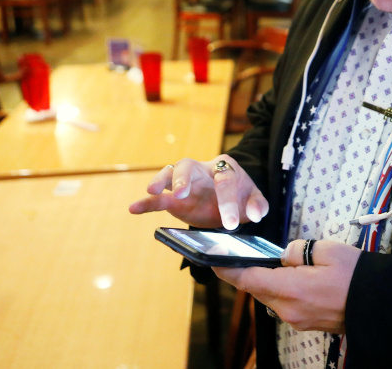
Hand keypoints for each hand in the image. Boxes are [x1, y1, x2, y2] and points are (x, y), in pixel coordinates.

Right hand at [128, 156, 268, 229]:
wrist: (229, 200)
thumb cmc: (241, 196)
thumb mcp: (253, 200)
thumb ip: (258, 206)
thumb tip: (256, 215)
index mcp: (225, 167)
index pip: (225, 179)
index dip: (228, 201)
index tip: (231, 224)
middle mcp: (202, 170)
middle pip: (189, 165)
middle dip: (184, 178)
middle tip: (182, 193)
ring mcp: (186, 183)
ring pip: (170, 173)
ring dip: (162, 182)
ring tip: (153, 191)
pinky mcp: (174, 199)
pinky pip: (158, 199)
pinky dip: (146, 202)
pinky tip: (133, 208)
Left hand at [213, 239, 361, 333]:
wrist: (381, 305)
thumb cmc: (358, 276)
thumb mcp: (328, 250)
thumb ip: (298, 250)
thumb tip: (284, 255)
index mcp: (291, 289)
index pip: (248, 279)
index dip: (228, 269)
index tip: (213, 260)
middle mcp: (289, 309)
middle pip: (256, 290)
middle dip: (247, 273)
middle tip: (240, 256)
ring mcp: (297, 319)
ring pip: (269, 298)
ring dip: (265, 282)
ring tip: (267, 264)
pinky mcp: (306, 323)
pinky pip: (283, 305)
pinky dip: (279, 291)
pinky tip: (288, 278)